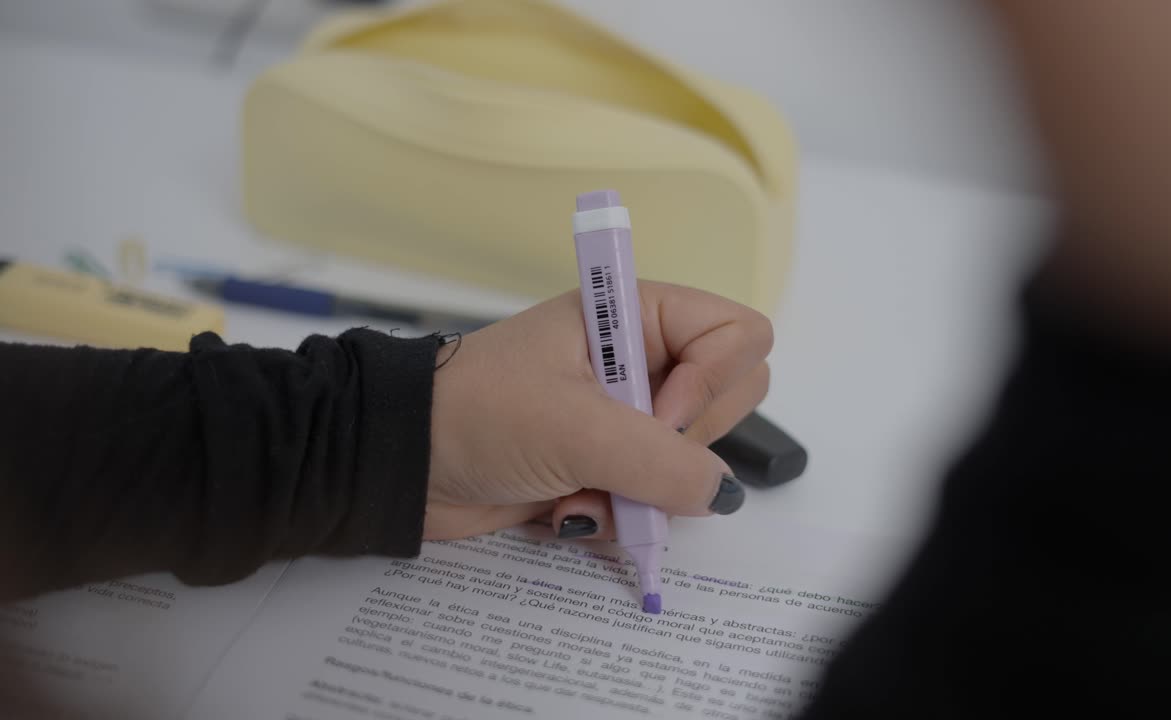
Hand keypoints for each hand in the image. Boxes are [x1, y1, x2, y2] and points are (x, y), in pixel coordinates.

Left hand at [425, 281, 772, 539]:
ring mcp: (624, 416)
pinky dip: (616, 515)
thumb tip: (724, 492)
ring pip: (691, 463)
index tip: (660, 415)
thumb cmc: (478, 414)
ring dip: (641, 492)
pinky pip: (653, 498)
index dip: (714, 382)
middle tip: (624, 452)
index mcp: (634, 315)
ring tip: (580, 491)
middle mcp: (639, 360)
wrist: (401, 464)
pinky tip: (566, 510)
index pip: (737, 335)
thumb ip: (665, 462)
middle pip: (727, 401)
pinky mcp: (604, 466)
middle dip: (682, 448)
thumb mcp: (575, 428)